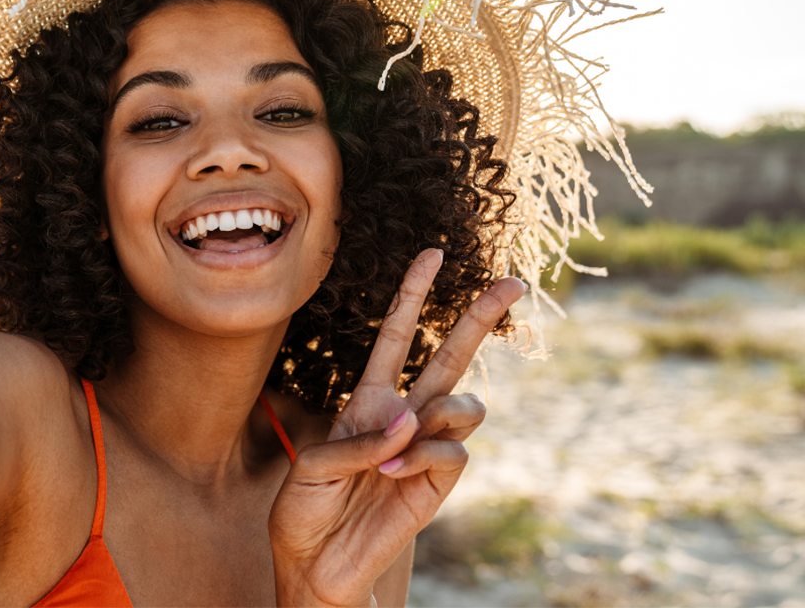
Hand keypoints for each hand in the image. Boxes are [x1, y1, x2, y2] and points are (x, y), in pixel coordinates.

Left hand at [268, 249, 525, 606]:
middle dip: (479, 317)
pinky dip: (424, 457)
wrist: (315, 565)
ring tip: (405, 436)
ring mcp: (426, 449)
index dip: (413, 295)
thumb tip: (413, 420)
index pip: (398, 336)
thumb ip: (359, 438)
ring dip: (442, 410)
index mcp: (367, 400)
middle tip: (512, 282)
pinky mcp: (440, 485)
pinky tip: (393, 475)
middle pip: (451, 355)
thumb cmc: (305, 509)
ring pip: (467, 403)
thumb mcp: (313, 464)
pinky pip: (454, 453)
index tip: (432, 253)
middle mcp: (403, 416)